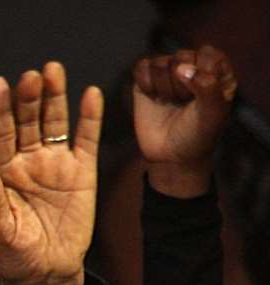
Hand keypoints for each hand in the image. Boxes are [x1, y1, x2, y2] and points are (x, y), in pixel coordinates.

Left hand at [0, 62, 102, 284]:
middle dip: (26, 98)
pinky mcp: (81, 172)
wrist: (47, 272)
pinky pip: (86, 139)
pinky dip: (90, 118)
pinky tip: (90, 94)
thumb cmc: (15, 255)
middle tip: (29, 75)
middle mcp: (26, 162)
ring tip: (53, 70)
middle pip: (26, 122)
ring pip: (54, 124)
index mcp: (1, 173)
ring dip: (54, 98)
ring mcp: (54, 164)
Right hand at [133, 45, 235, 196]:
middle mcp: (193, 66)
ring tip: (170, 103)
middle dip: (180, 85)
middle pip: (181, 57)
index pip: (207, 55)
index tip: (199, 96)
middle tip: (184, 103)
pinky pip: (141, 68)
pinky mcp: (145, 81)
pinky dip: (145, 84)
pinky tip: (152, 97)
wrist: (170, 156)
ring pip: (160, 63)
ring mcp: (168, 72)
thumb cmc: (198, 134)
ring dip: (163, 88)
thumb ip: (207, 85)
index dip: (201, 75)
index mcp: (216, 70)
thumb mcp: (213, 112)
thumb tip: (182, 68)